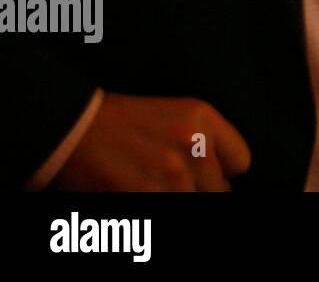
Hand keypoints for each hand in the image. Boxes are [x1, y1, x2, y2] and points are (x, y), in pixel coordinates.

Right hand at [50, 93, 250, 190]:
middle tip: (170, 181)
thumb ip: (205, 142)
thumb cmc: (121, 123)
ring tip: (151, 185)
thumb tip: (222, 178)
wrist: (72, 127)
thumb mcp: (177, 116)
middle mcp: (193, 143)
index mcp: (203, 118)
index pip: (240, 163)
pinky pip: (173, 209)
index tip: (206, 175)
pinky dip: (157, 205)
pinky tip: (139, 192)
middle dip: (198, 190)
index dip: (222, 172)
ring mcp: (171, 171)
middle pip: (219, 191)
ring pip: (196, 202)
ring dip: (176, 197)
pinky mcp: (147, 193)